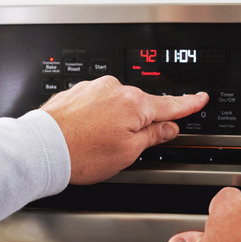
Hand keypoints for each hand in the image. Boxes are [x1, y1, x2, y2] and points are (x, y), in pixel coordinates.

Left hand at [40, 76, 208, 184]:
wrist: (40, 149)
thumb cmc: (81, 154)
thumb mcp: (128, 153)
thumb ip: (152, 136)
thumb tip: (168, 128)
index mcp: (134, 103)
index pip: (170, 105)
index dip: (188, 104)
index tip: (200, 98)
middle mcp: (115, 88)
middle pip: (141, 106)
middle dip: (138, 124)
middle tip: (124, 149)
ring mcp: (93, 87)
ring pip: (117, 106)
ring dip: (114, 123)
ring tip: (96, 146)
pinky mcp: (76, 92)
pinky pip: (96, 105)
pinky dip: (96, 120)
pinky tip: (86, 136)